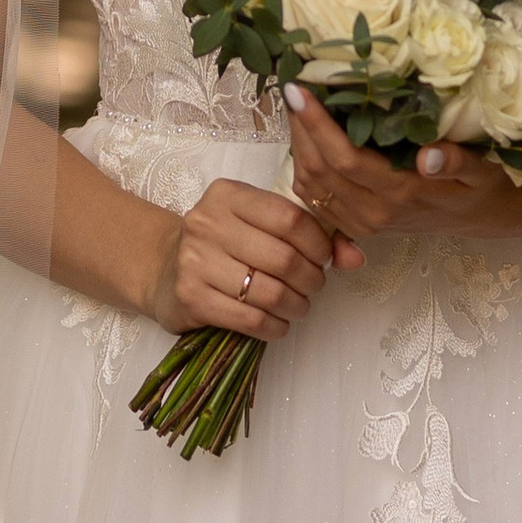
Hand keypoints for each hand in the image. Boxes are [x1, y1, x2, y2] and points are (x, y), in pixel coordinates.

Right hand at [145, 179, 351, 339]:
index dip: (319, 244)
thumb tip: (356, 258)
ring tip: (298, 305)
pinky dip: (276, 327)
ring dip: (296, 306)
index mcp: (227, 195)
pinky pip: (251, 320)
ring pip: (270, 293)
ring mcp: (195, 261)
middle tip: (313, 286)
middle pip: (284, 258)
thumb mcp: (260, 225)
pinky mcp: (190, 298)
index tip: (324, 258)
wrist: (165, 269)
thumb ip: (311, 235)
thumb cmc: (224, 244)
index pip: (290, 218)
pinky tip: (277, 323)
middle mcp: (206, 223)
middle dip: (311, 279)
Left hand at [284, 86, 521, 243]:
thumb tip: (428, 156)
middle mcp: (374, 213)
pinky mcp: (355, 224)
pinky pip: (314, 196)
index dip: (317, 125)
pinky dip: (302, 163)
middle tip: (292, 86)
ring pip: (310, 184)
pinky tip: (304, 134)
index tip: (298, 90)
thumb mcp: (480, 171)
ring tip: (296, 104)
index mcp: (400, 195)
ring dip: (296, 144)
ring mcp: (361, 222)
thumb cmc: (480, 186)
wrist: (480, 219)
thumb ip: (456, 162)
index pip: (344, 159)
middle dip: (299, 128)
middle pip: (318, 169)